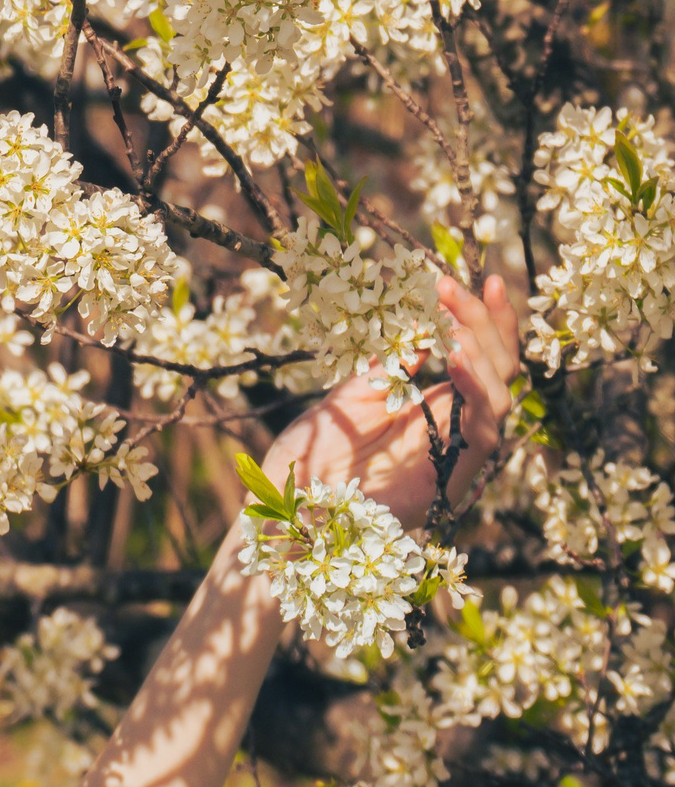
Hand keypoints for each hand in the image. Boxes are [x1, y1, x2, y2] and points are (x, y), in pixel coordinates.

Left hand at [260, 274, 521, 531]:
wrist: (287, 508)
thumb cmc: (314, 456)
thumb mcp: (351, 396)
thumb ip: (389, 366)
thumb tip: (420, 330)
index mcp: (435, 408)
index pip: (478, 356)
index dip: (479, 318)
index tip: (463, 278)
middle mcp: (454, 428)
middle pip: (497, 368)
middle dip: (483, 322)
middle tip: (458, 286)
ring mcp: (456, 454)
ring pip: (499, 395)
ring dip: (483, 352)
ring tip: (455, 323)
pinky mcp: (451, 481)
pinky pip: (483, 432)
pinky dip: (477, 394)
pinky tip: (458, 361)